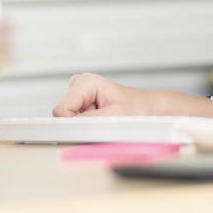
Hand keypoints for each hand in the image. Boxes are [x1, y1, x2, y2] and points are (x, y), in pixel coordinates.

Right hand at [52, 72, 212, 117]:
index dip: (72, 124)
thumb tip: (66, 127)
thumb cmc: (138, 110)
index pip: (60, 110)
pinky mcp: (82, 104)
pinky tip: (102, 121)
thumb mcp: (112, 118)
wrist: (152, 110)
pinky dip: (86, 125)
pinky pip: (74, 121)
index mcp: (85, 82)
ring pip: (67, 119)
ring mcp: (79, 94)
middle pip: (62, 114)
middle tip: (102, 124)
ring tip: (105, 121)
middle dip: (78, 124)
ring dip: (83, 125)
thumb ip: (86, 121)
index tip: (89, 130)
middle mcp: (79, 84)